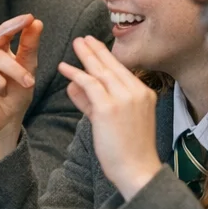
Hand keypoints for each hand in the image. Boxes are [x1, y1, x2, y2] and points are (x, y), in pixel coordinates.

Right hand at [0, 15, 40, 171]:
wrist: (3, 124)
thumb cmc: (14, 98)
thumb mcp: (27, 69)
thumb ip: (29, 46)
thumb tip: (35, 21)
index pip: (2, 31)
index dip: (14, 24)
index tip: (30, 18)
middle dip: (16, 60)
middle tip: (31, 75)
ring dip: (13, 72)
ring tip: (25, 85)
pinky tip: (1, 91)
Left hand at [57, 36, 162, 198]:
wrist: (137, 170)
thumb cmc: (126, 150)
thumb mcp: (109, 121)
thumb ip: (91, 102)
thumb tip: (73, 85)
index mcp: (144, 94)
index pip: (122, 71)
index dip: (107, 57)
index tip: (96, 47)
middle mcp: (137, 92)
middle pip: (113, 66)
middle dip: (97, 50)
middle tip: (84, 38)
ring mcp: (124, 99)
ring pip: (102, 71)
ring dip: (86, 56)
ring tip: (76, 44)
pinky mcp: (109, 108)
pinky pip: (90, 84)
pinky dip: (75, 74)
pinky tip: (63, 67)